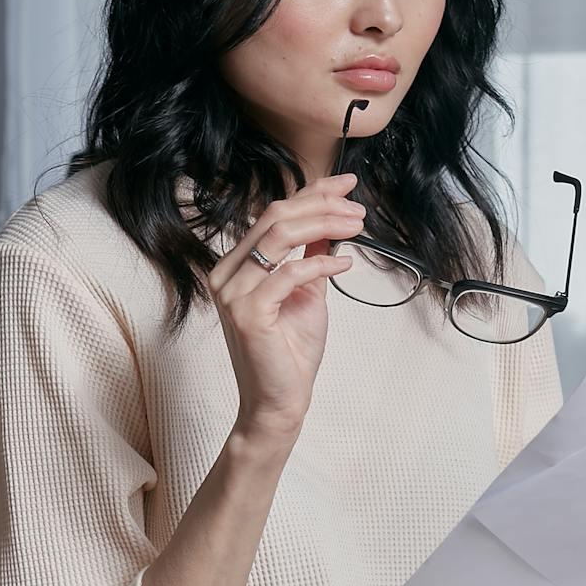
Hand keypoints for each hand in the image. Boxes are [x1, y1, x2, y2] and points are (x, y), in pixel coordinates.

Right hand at [207, 172, 365, 438]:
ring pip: (279, 237)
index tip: (347, 184)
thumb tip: (331, 223)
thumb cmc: (290, 353)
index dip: (312, 192)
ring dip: (324, 224)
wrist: (280, 402)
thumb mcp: (307, 294)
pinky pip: (288, 273)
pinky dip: (321, 264)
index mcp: (237, 265)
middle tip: (358, 208)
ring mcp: (232, 292)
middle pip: (275, 217)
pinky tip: (346, 264)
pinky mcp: (247, 312)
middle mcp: (227, 273)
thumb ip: (312, 258)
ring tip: (357, 226)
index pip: (274, 214)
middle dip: (322, 205)